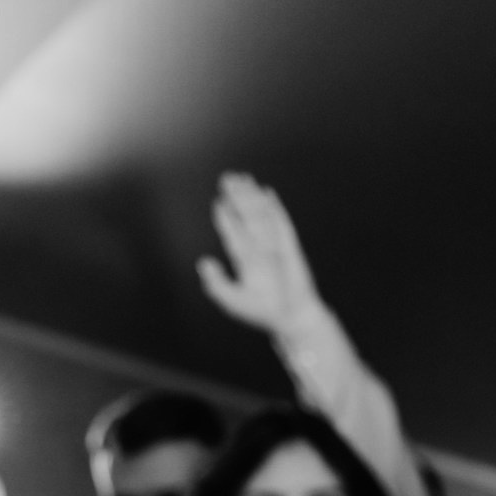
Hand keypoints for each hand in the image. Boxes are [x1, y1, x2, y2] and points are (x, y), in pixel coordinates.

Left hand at [197, 174, 320, 339]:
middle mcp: (258, 250)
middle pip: (245, 218)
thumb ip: (216, 283)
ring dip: (251, 197)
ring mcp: (274, 246)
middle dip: (237, 198)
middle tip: (227, 178)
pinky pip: (281, 222)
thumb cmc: (264, 312)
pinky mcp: (290, 245)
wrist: (293, 316)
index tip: (218, 203)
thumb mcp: (233, 301)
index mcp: (245, 262)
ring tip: (243, 178)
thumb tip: (202, 262)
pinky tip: (267, 193)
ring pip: (260, 216)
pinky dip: (274, 208)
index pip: (233, 235)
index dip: (225, 219)